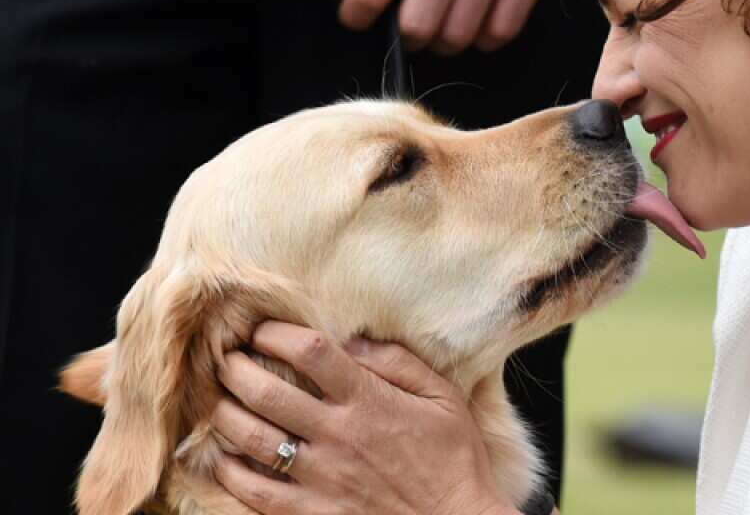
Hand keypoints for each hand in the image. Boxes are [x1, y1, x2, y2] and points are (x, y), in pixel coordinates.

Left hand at [211, 322, 515, 514]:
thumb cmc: (454, 458)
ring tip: (218, 400)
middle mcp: (339, 434)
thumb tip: (352, 341)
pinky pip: (255, 492)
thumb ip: (399, 362)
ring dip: (224, 414)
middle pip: (266, 391)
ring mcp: (322, 477)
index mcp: (369, 400)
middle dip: (235, 369)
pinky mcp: (313, 512)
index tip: (262, 330)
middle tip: (226, 360)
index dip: (276, 333)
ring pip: (251, 438)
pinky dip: (230, 472)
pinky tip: (223, 458)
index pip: (310, 351)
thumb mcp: (442, 397)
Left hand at [339, 0, 563, 55]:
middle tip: (412, 25)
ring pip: (457, 38)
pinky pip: (499, 33)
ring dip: (445, 41)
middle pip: (417, 27)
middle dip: (408, 36)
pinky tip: (478, 19)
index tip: (360, 17)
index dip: (357, 15)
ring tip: (445, 24)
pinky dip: (484, 37)